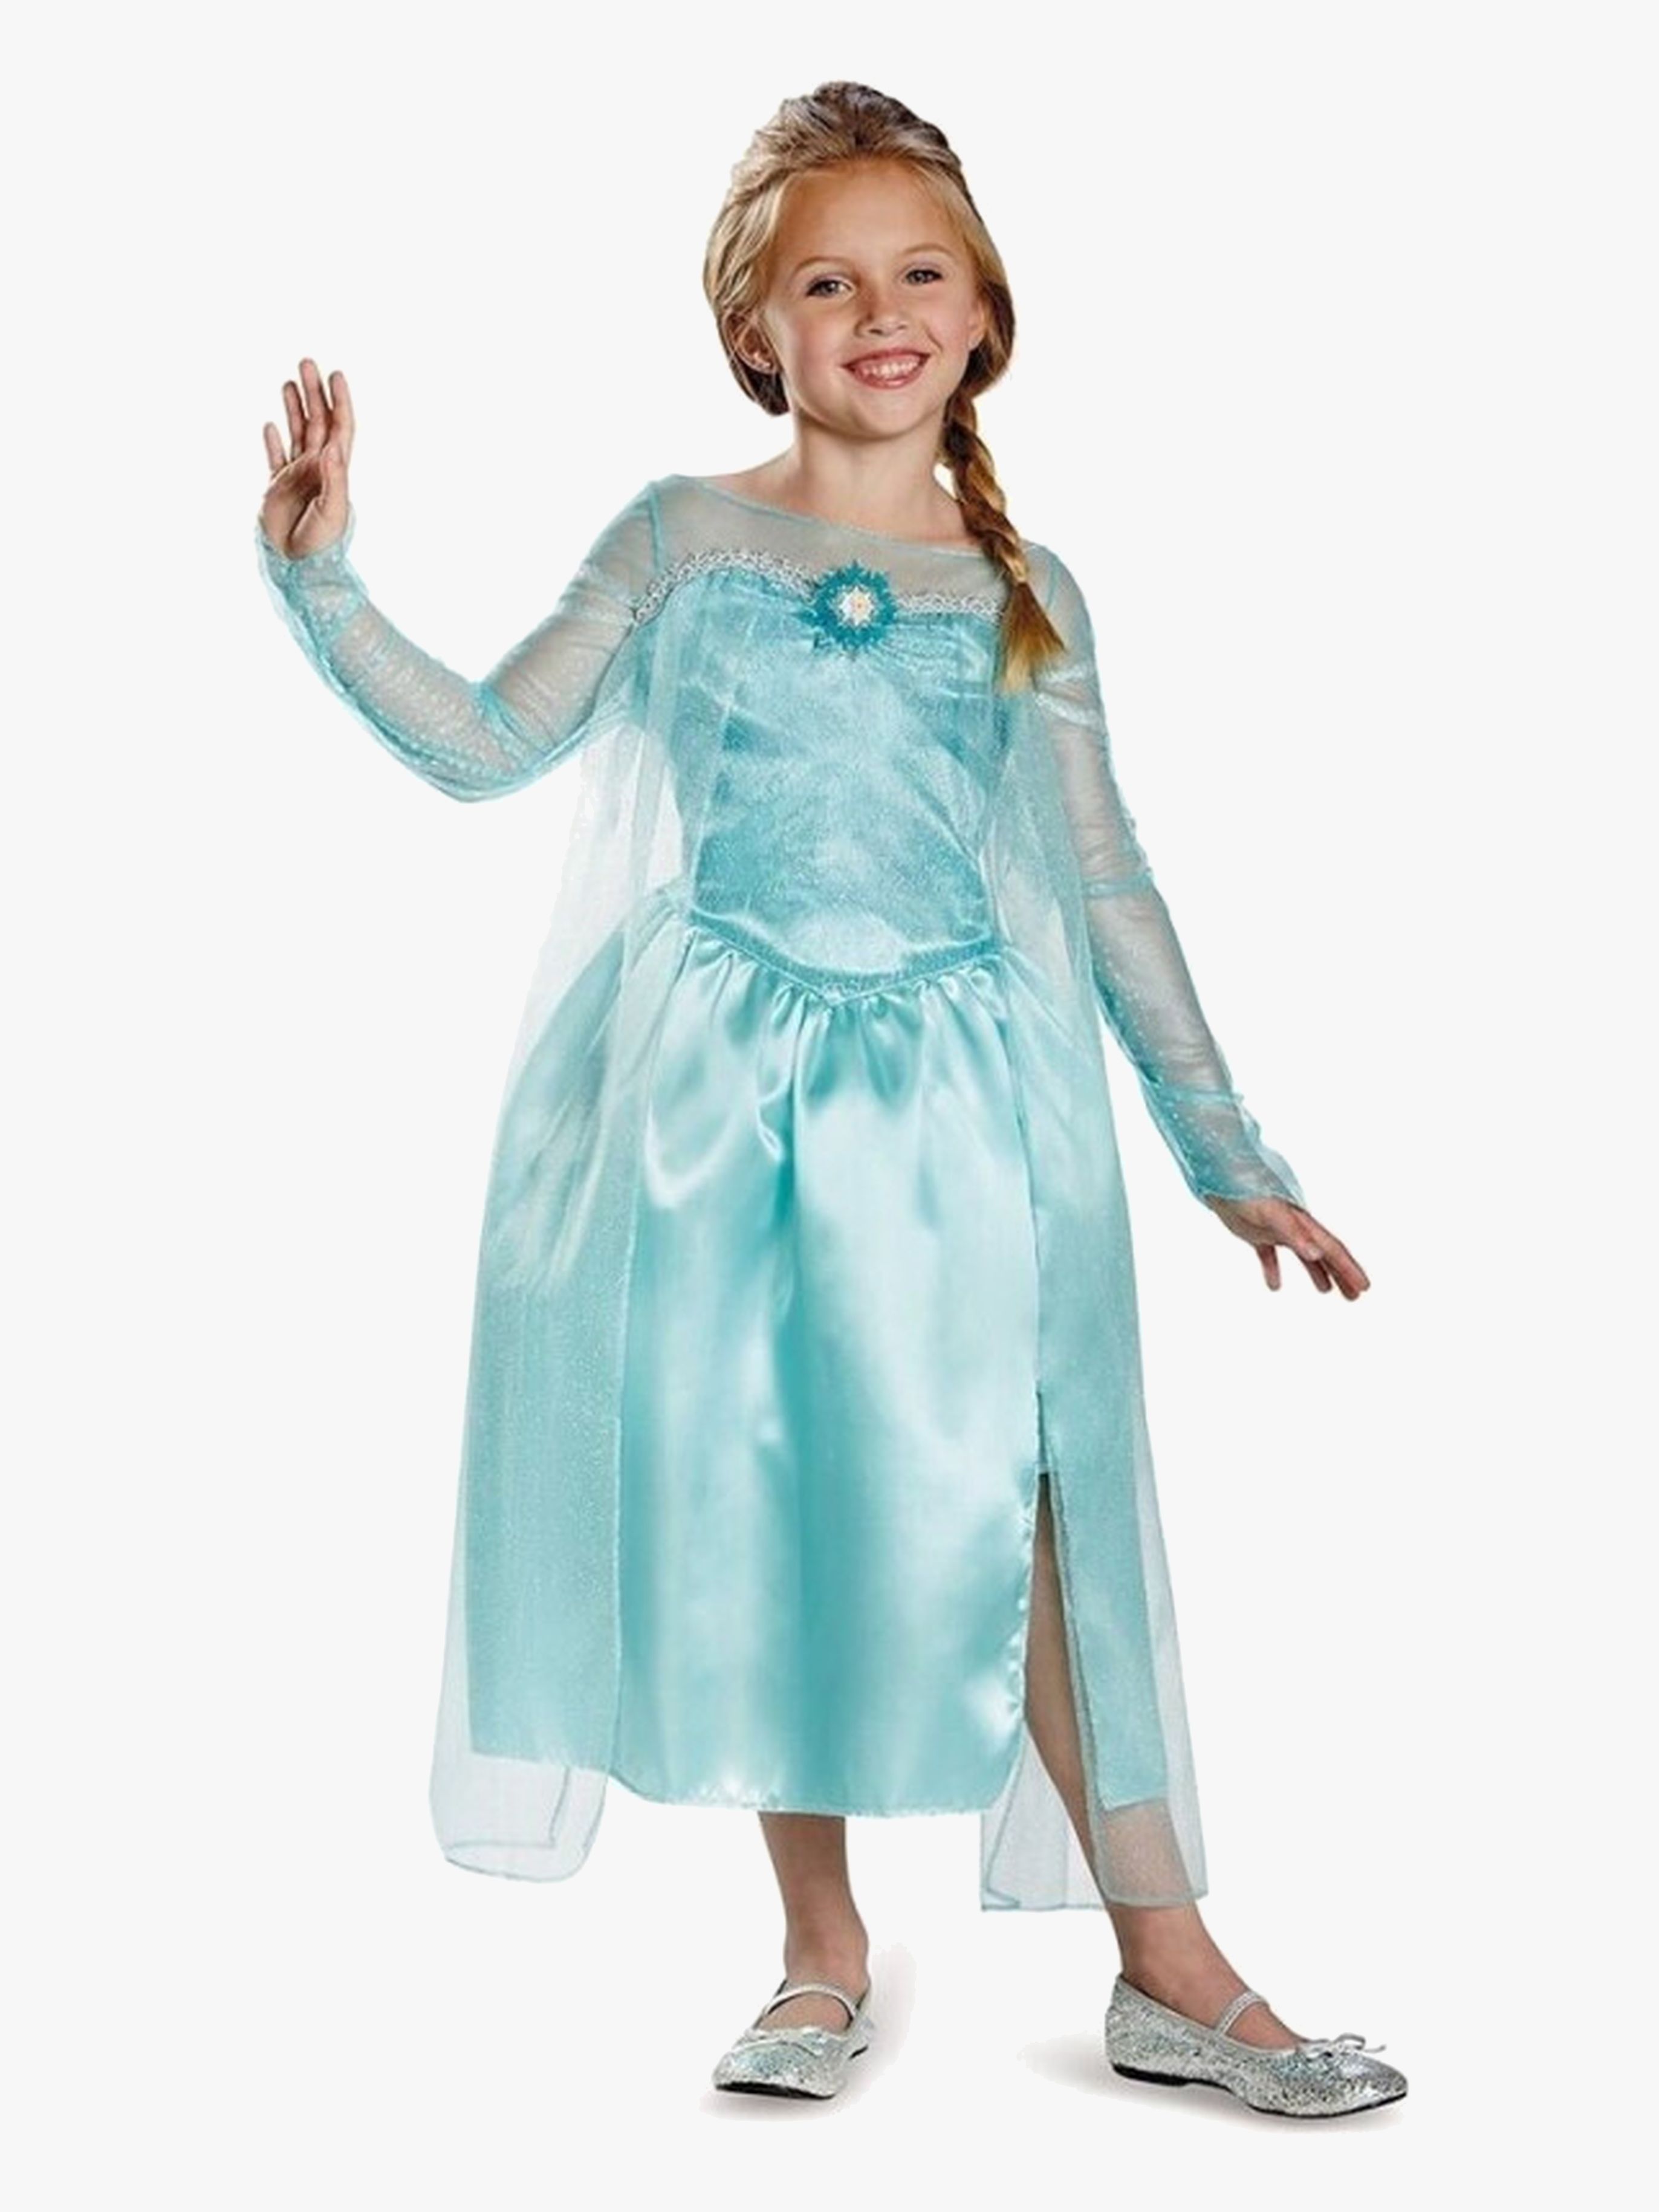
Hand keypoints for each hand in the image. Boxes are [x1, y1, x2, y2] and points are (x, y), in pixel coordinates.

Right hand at [259, 357, 353, 559]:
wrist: (298, 568)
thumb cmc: (321, 544)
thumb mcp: (333, 511)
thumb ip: (334, 478)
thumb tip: (333, 446)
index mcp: (334, 471)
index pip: (340, 428)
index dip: (339, 401)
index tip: (336, 374)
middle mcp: (317, 469)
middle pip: (317, 422)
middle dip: (314, 393)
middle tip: (307, 362)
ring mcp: (296, 478)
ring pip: (296, 434)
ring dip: (294, 408)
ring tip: (289, 381)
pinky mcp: (276, 490)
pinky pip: (274, 459)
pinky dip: (273, 441)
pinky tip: (270, 426)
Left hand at [1200, 1193, 1368, 1298]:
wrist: (1219, 1175)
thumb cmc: (1246, 1191)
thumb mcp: (1271, 1214)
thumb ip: (1294, 1233)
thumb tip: (1317, 1254)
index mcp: (1302, 1222)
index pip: (1332, 1249)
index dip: (1349, 1268)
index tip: (1365, 1287)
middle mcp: (1294, 1226)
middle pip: (1324, 1254)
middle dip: (1341, 1274)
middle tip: (1355, 1296)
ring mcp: (1276, 1229)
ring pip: (1303, 1255)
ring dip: (1317, 1272)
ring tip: (1327, 1292)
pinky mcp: (1255, 1232)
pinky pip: (1269, 1255)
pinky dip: (1273, 1269)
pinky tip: (1274, 1286)